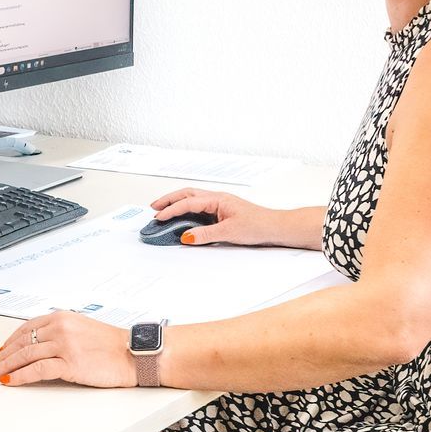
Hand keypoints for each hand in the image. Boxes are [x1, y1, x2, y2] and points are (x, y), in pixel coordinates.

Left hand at [0, 312, 135, 387]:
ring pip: (25, 355)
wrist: (134, 354)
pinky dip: (20, 376)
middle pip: (22, 341)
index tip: (1, 351)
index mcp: (62, 317)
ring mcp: (65, 345)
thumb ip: (60, 333)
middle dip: (3, 355)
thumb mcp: (82, 329)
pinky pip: (37, 370)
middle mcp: (61, 328)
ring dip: (7, 366)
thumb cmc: (112, 345)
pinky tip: (11, 381)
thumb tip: (39, 346)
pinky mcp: (70, 363)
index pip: (27, 328)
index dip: (10, 341)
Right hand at [149, 187, 281, 246]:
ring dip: (177, 203)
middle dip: (169, 200)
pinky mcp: (222, 212)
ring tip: (163, 210)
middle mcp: (217, 198)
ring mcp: (219, 205)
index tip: (158, 218)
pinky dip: (187, 210)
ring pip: (193, 199)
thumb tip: (186, 236)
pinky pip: (199, 208)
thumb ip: (205, 234)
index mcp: (217, 199)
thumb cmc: (259, 225)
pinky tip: (182, 217)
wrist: (276, 227)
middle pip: (187, 194)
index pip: (188, 202)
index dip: (171, 210)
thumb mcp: (229, 232)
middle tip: (154, 208)